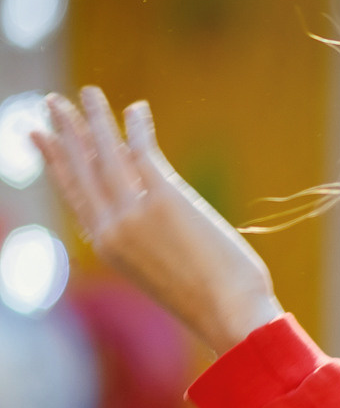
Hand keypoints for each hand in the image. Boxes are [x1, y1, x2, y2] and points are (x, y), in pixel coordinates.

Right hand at [32, 87, 280, 354]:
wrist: (231, 315)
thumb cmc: (211, 296)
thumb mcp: (162, 261)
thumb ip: (146, 227)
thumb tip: (143, 189)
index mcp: (107, 246)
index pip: (74, 193)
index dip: (56, 162)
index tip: (40, 136)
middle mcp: (112, 228)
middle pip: (82, 169)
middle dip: (66, 132)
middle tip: (53, 102)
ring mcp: (135, 215)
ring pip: (106, 156)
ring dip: (95, 120)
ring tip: (87, 92)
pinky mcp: (166, 202)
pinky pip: (144, 154)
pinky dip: (138, 128)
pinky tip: (135, 109)